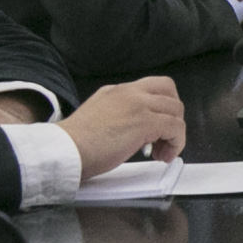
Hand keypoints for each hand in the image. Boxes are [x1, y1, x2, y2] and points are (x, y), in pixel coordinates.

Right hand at [64, 77, 187, 179]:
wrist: (66, 150)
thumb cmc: (75, 142)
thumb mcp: (98, 114)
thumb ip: (118, 112)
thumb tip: (132, 126)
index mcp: (117, 91)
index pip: (153, 87)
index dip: (162, 106)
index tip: (158, 126)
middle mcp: (130, 93)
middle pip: (170, 93)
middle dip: (173, 115)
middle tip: (164, 136)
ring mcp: (139, 105)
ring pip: (176, 111)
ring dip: (175, 133)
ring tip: (162, 152)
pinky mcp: (145, 122)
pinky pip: (176, 128)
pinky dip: (176, 143)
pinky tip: (163, 156)